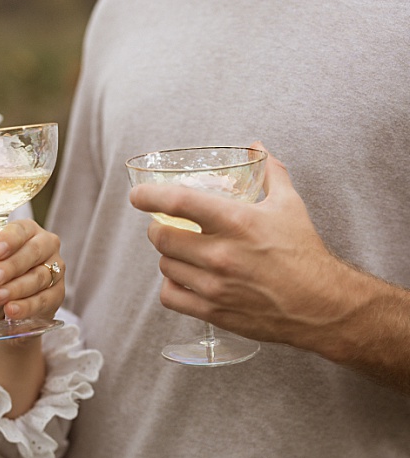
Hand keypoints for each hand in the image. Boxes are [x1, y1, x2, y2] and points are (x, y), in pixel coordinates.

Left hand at [0, 218, 63, 328]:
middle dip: (12, 266)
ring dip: (17, 288)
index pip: (20, 230)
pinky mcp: (57, 295)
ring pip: (39, 277)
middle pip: (34, 252)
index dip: (8, 240)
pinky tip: (12, 310)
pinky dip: (27, 306)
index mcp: (25, 232)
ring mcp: (55, 270)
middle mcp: (45, 247)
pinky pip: (45, 300)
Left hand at [129, 143, 347, 347]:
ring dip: (169, 257)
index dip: (149, 197)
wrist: (321, 305)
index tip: (137, 196)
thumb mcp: (290, 206)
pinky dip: (171, 287)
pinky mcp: (213, 311)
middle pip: (162, 237)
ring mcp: (214, 285)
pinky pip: (170, 296)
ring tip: (182, 252)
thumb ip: (270, 173)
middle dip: (158, 229)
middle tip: (165, 227)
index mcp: (238, 222)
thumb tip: (256, 147)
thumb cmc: (304, 252)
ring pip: (165, 266)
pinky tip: (183, 279)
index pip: (179, 202)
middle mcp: (221, 254)